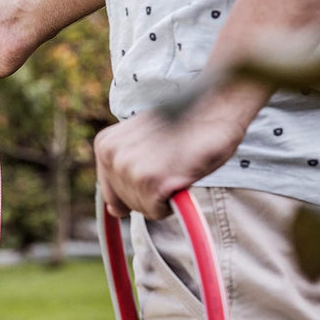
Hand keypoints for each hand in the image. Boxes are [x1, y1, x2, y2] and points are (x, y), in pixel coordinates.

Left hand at [94, 100, 248, 219]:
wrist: (214, 108)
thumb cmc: (183, 127)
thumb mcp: (142, 143)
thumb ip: (124, 173)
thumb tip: (114, 211)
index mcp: (105, 145)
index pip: (112, 191)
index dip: (138, 186)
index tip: (155, 166)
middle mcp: (112, 156)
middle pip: (126, 202)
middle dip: (150, 192)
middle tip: (171, 164)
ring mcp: (129, 168)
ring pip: (142, 208)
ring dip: (163, 196)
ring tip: (176, 165)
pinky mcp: (151, 181)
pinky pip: (157, 211)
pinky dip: (173, 203)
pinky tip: (181, 176)